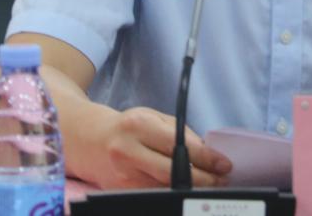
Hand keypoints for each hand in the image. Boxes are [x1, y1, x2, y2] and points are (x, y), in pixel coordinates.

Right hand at [76, 106, 231, 189]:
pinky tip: (186, 189)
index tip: (223, 164)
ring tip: (209, 185)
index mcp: (138, 126)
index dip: (205, 158)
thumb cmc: (127, 127)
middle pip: (173, 173)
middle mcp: (128, 151)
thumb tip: (206, 154)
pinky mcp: (121, 191)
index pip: (179, 146)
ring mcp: (123, 175)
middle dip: (203, 179)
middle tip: (221, 180)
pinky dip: (173, 193)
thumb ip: (179, 132)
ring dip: (191, 188)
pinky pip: (154, 195)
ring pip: (165, 188)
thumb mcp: (153, 117)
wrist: (88, 140)